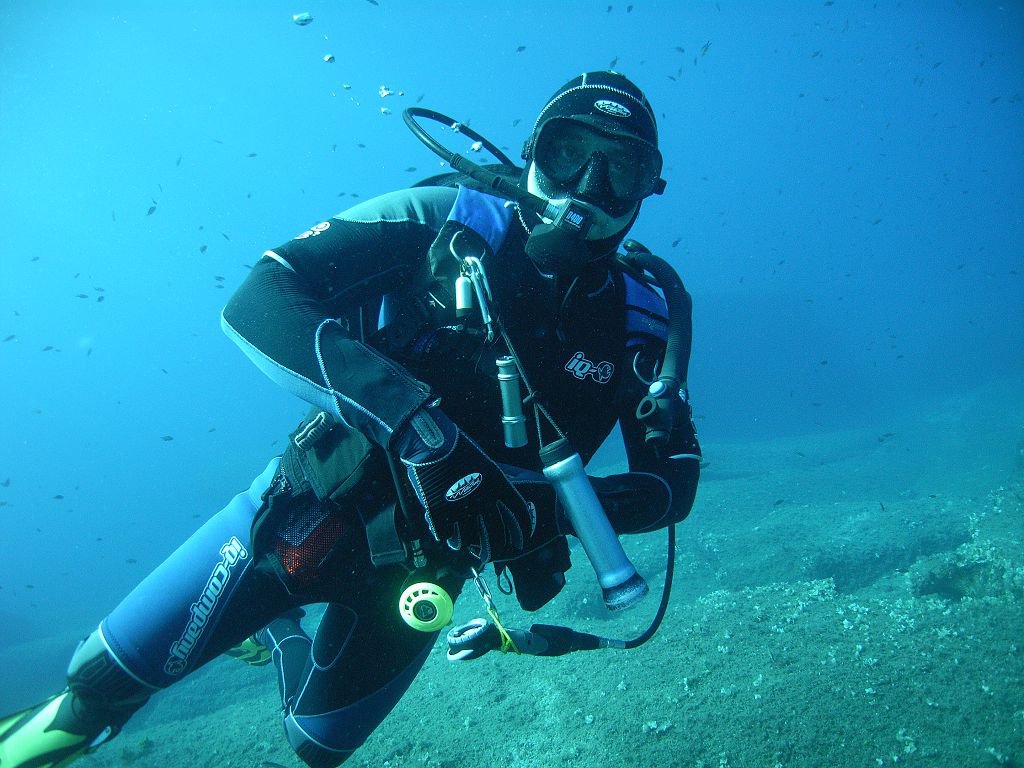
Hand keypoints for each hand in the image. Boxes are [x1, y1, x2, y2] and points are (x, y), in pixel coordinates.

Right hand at [395, 404, 535, 561]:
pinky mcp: (440, 514)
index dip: (522, 530)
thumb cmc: (457, 449)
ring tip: (465, 546)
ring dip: (468, 546)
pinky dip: (447, 538)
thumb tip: (496, 501)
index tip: (521, 541)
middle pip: (495, 534)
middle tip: (492, 555)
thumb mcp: (484, 463)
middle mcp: (483, 500)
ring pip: (469, 540)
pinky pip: (446, 535)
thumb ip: (492, 485)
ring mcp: (461, 509)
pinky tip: (447, 537)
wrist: (431, 444)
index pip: (518, 512)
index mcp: (497, 485)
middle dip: (496, 549)